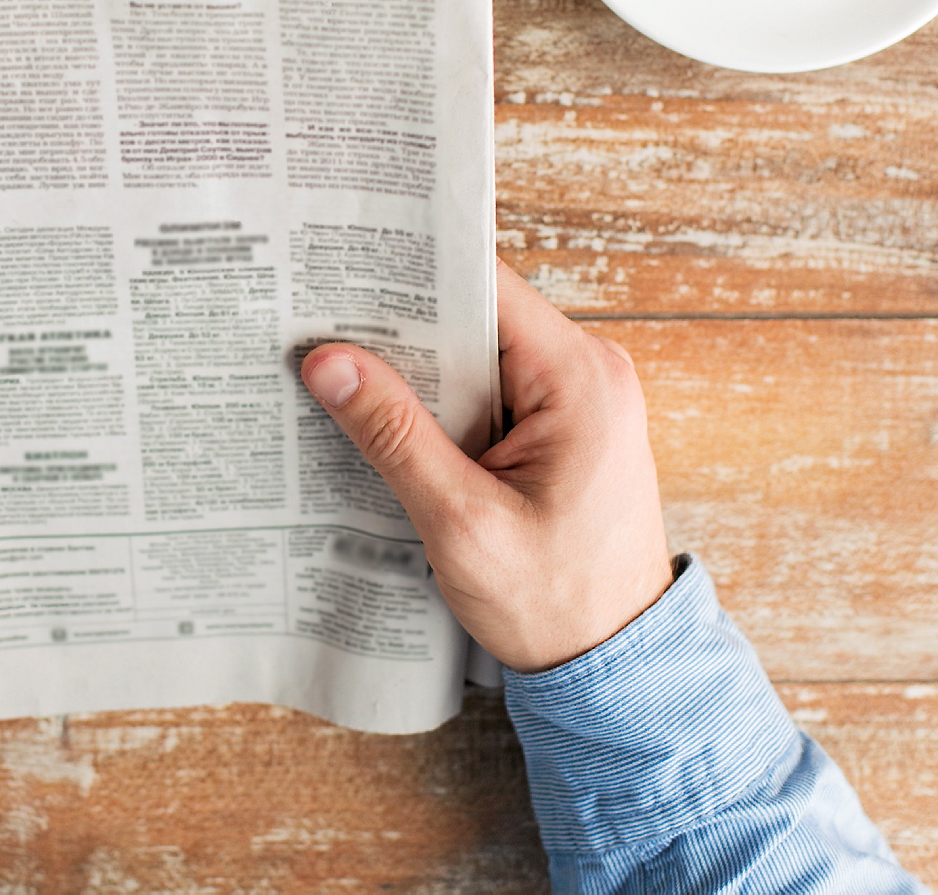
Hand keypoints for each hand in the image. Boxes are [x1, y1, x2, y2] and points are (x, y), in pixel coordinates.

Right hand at [299, 260, 672, 672]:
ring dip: (415, 365)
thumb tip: (329, 361)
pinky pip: (489, 391)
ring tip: (338, 367)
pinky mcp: (561, 431)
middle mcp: (588, 373)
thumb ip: (394, 435)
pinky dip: (439, 400)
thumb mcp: (461, 522)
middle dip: (399, 319)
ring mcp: (577, 401)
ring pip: (477, 353)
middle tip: (318, 320)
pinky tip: (385, 417)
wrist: (619, 669)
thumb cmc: (558, 604)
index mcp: (580, 378)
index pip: (485, 284)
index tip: (341, 268)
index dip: (412, 269)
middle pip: (477, 313)